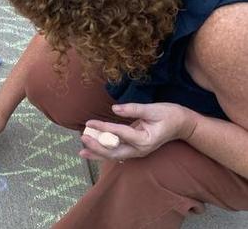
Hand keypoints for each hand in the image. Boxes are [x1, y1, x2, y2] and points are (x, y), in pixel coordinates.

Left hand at [80, 102, 198, 160]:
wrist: (182, 125)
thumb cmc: (169, 114)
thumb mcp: (153, 109)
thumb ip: (133, 109)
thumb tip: (114, 109)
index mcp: (145, 139)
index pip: (121, 134)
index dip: (104, 128)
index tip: (90, 122)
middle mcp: (140, 149)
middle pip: (115, 152)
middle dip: (97, 147)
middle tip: (83, 139)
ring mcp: (137, 152)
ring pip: (114, 155)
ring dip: (97, 153)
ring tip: (81, 151)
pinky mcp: (134, 150)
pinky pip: (116, 152)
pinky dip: (103, 152)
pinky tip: (90, 151)